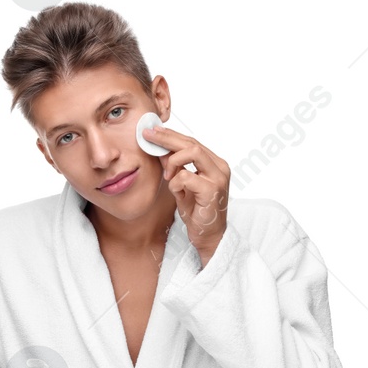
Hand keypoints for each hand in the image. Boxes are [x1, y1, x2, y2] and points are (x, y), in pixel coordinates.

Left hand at [143, 126, 230, 264]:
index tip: (152, 131)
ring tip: (166, 173)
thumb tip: (160, 149)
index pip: (192, 142)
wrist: (208, 235)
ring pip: (192, 152)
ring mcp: (218, 178)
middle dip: (166, 138)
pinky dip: (175, 182)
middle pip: (192, 143)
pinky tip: (175, 191)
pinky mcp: (212, 190)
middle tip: (148, 135)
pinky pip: (186, 176)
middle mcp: (220, 167)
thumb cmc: (197, 210)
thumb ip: (175, 167)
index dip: (171, 135)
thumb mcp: (182, 185)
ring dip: (172, 161)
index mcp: (214, 164)